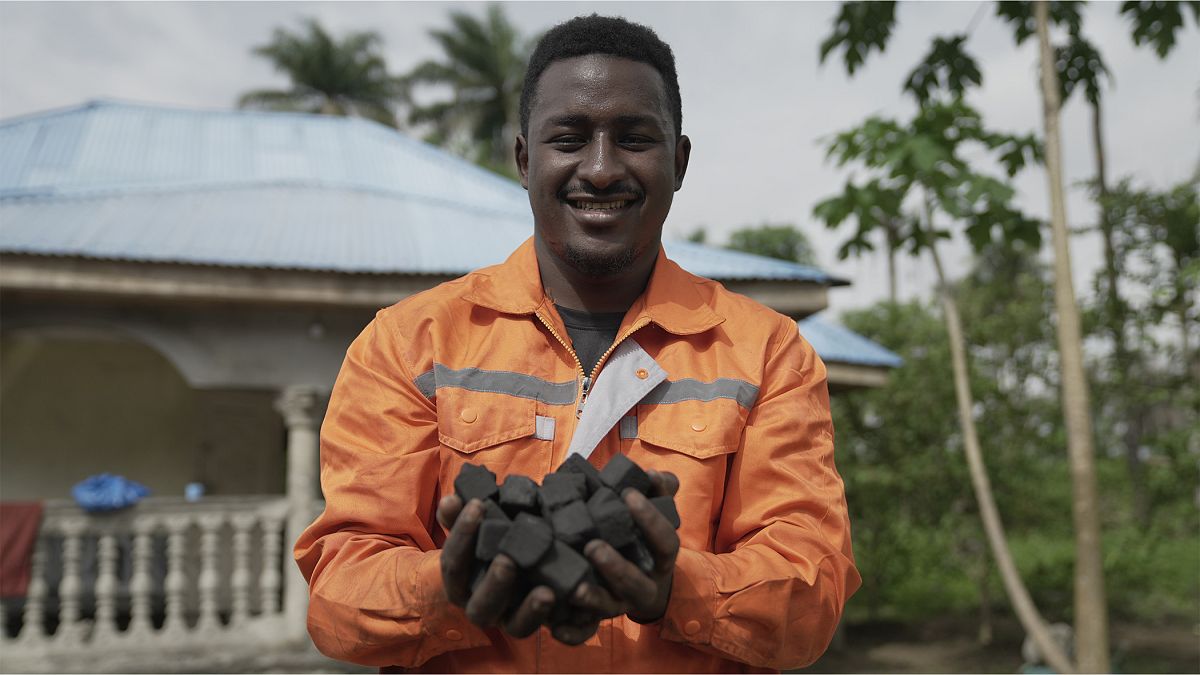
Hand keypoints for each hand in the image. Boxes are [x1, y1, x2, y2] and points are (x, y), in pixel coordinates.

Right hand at [436, 495, 556, 636]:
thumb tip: (450, 500)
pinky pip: (540, 629)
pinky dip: (549, 617)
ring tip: (546, 592)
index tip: (478, 504)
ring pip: (514, 627)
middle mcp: (480, 606)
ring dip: (528, 610)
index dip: (462, 534)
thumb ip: (460, 516)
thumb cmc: (490, 541)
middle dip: (494, 584)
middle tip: (507, 560)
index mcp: (460, 583)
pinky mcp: (533, 624)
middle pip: (480, 606)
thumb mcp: (476, 528)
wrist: (515, 567)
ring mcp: (508, 620)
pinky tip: (560, 597)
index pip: (453, 564)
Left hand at [571, 470, 680, 625]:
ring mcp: (618, 604)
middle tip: (593, 546)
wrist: (644, 583)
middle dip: (616, 567)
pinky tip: (555, 628)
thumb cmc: (641, 536)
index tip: (629, 494)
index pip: (665, 542)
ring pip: (608, 608)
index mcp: (659, 558)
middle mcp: (641, 585)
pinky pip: (584, 632)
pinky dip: (571, 633)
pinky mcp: (594, 619)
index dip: (651, 520)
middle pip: (634, 583)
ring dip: (593, 599)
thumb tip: (653, 475)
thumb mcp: (654, 512)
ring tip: (575, 588)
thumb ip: (659, 490)